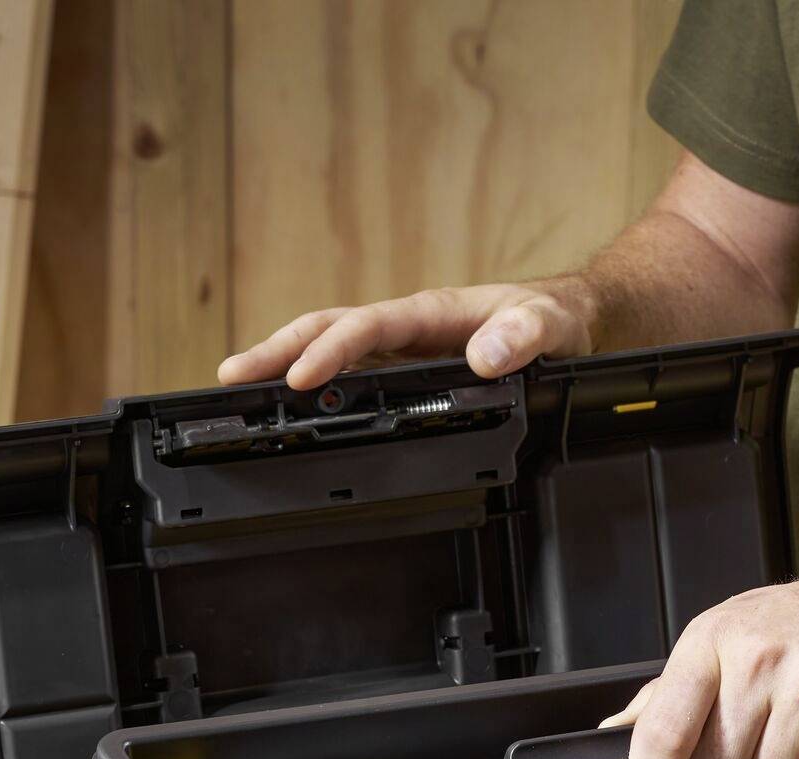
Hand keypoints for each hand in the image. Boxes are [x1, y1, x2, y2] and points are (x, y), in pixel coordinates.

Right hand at [218, 278, 598, 390]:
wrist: (567, 320)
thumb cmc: (555, 318)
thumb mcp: (550, 327)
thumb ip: (524, 336)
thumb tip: (487, 353)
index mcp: (430, 313)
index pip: (366, 328)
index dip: (330, 351)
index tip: (298, 379)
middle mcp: (406, 327)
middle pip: (327, 329)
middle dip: (276, 350)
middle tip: (230, 377)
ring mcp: (401, 348)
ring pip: (330, 347)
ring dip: (282, 363)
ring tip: (237, 387)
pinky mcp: (404, 367)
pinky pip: (349, 372)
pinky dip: (314, 383)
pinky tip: (289, 405)